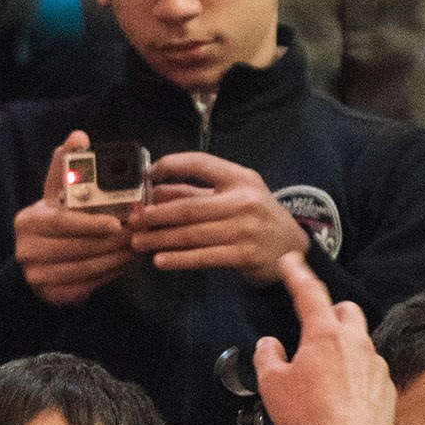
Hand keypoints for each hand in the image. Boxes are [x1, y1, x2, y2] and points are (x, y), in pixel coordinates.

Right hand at [14, 129, 139, 305]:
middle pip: (77, 247)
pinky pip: (88, 284)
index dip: (89, 224)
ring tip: (136, 247)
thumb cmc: (52, 224)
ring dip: (115, 259)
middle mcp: (27, 250)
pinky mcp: (53, 295)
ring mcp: (38, 276)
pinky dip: (110, 274)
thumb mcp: (55, 195)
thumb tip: (78, 136)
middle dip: (111, 242)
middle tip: (136, 234)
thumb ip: (67, 168)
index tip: (115, 222)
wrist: (35, 264)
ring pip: (85, 268)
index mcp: (28, 221)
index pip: (61, 222)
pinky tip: (125, 263)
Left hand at [128, 150, 310, 282]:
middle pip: (189, 206)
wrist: (292, 247)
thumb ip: (197, 192)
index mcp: (240, 178)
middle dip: (156, 214)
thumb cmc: (255, 217)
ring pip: (192, 234)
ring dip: (160, 238)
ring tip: (137, 242)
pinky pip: (204, 256)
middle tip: (133, 220)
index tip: (148, 173)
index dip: (172, 165)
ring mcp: (245, 229)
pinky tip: (160, 260)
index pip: (201, 163)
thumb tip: (155, 191)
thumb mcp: (234, 196)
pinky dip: (179, 259)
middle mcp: (244, 200)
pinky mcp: (244, 255)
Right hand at [253, 253, 395, 424]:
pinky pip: (369, 368)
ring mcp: (373, 363)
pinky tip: (341, 392)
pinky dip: (355, 372)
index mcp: (324, 335)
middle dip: (329, 310)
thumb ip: (268, 358)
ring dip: (343, 345)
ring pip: (360, 339)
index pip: (310, 293)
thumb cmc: (312, 416)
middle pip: (345, 309)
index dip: (298, 274)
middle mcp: (354, 343)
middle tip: (312, 324)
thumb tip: (269, 345)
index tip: (291, 261)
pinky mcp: (384, 385)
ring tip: (323, 367)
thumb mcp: (273, 386)